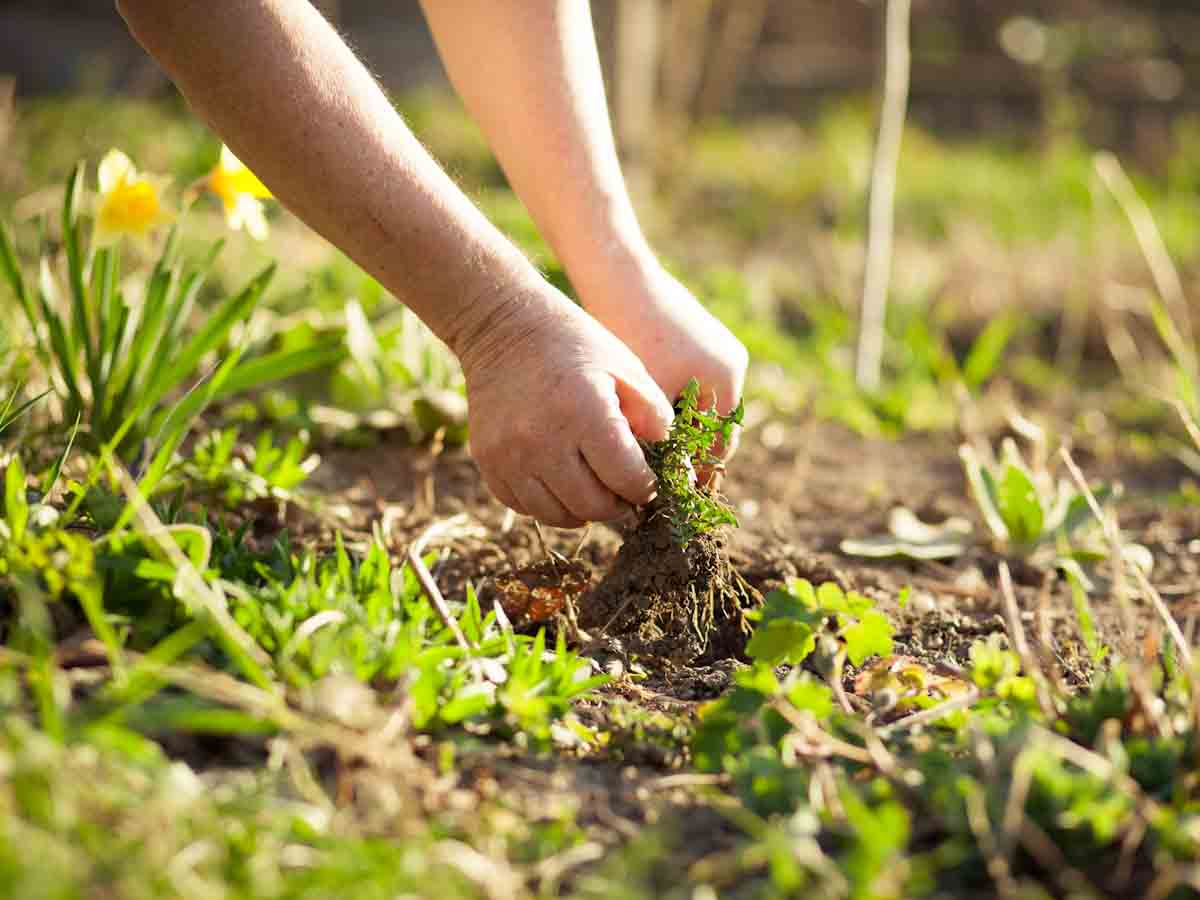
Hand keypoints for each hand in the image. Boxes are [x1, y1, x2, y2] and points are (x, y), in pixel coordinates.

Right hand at [457, 280, 674, 527]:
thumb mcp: (626, 368)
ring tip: (596, 491)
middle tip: (626, 495)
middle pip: (594, 506)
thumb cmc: (574, 344)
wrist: (503, 326)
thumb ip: (655, 417)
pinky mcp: (488, 461)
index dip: (647, 489)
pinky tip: (562, 483)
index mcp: (585, 413)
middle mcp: (543, 440)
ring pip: (557, 515)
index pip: (627, 480)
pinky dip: (548, 504)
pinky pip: (524, 506)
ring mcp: (510, 455)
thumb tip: (673, 467)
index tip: (650, 484)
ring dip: (584, 511)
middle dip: (618, 506)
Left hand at [582, 258, 748, 466]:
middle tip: (667, 483)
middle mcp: (730, 363)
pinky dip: (677, 405)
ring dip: (684, 430)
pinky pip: (694, 385)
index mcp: (725, 377)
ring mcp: (718, 349)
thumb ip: (664, 435)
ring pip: (704, 407)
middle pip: (716, 426)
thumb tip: (670, 481)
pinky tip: (648, 419)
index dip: (700, 473)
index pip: (720, 443)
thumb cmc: (630, 334)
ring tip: (655, 455)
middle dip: (693, 453)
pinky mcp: (700, 339)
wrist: (620, 277)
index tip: (678, 496)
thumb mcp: (647, 392)